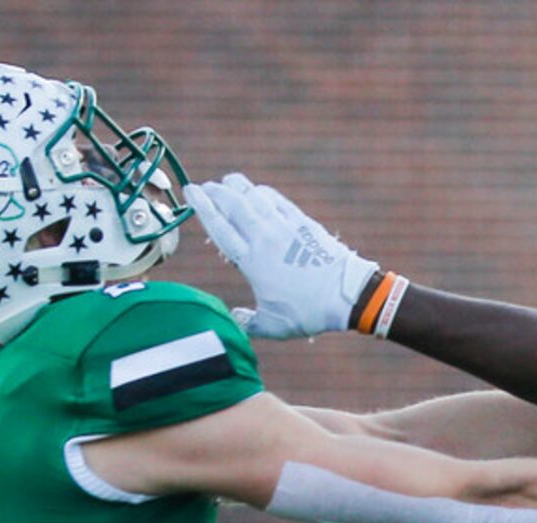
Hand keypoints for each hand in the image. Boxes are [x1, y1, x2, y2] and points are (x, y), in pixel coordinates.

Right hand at [187, 174, 379, 339]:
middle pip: (232, 204)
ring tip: (227, 182)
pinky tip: (257, 192)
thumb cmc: (308, 313)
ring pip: (253, 195)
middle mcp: (264, 238)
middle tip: (204, 187)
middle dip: (215, 191)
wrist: (345, 295)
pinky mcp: (302, 222)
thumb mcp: (273, 326)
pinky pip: (276, 200)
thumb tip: (235, 317)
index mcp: (252, 262)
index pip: (220, 227)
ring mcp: (284, 227)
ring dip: (237, 186)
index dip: (202, 207)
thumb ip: (249, 322)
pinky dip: (262, 193)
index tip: (191, 192)